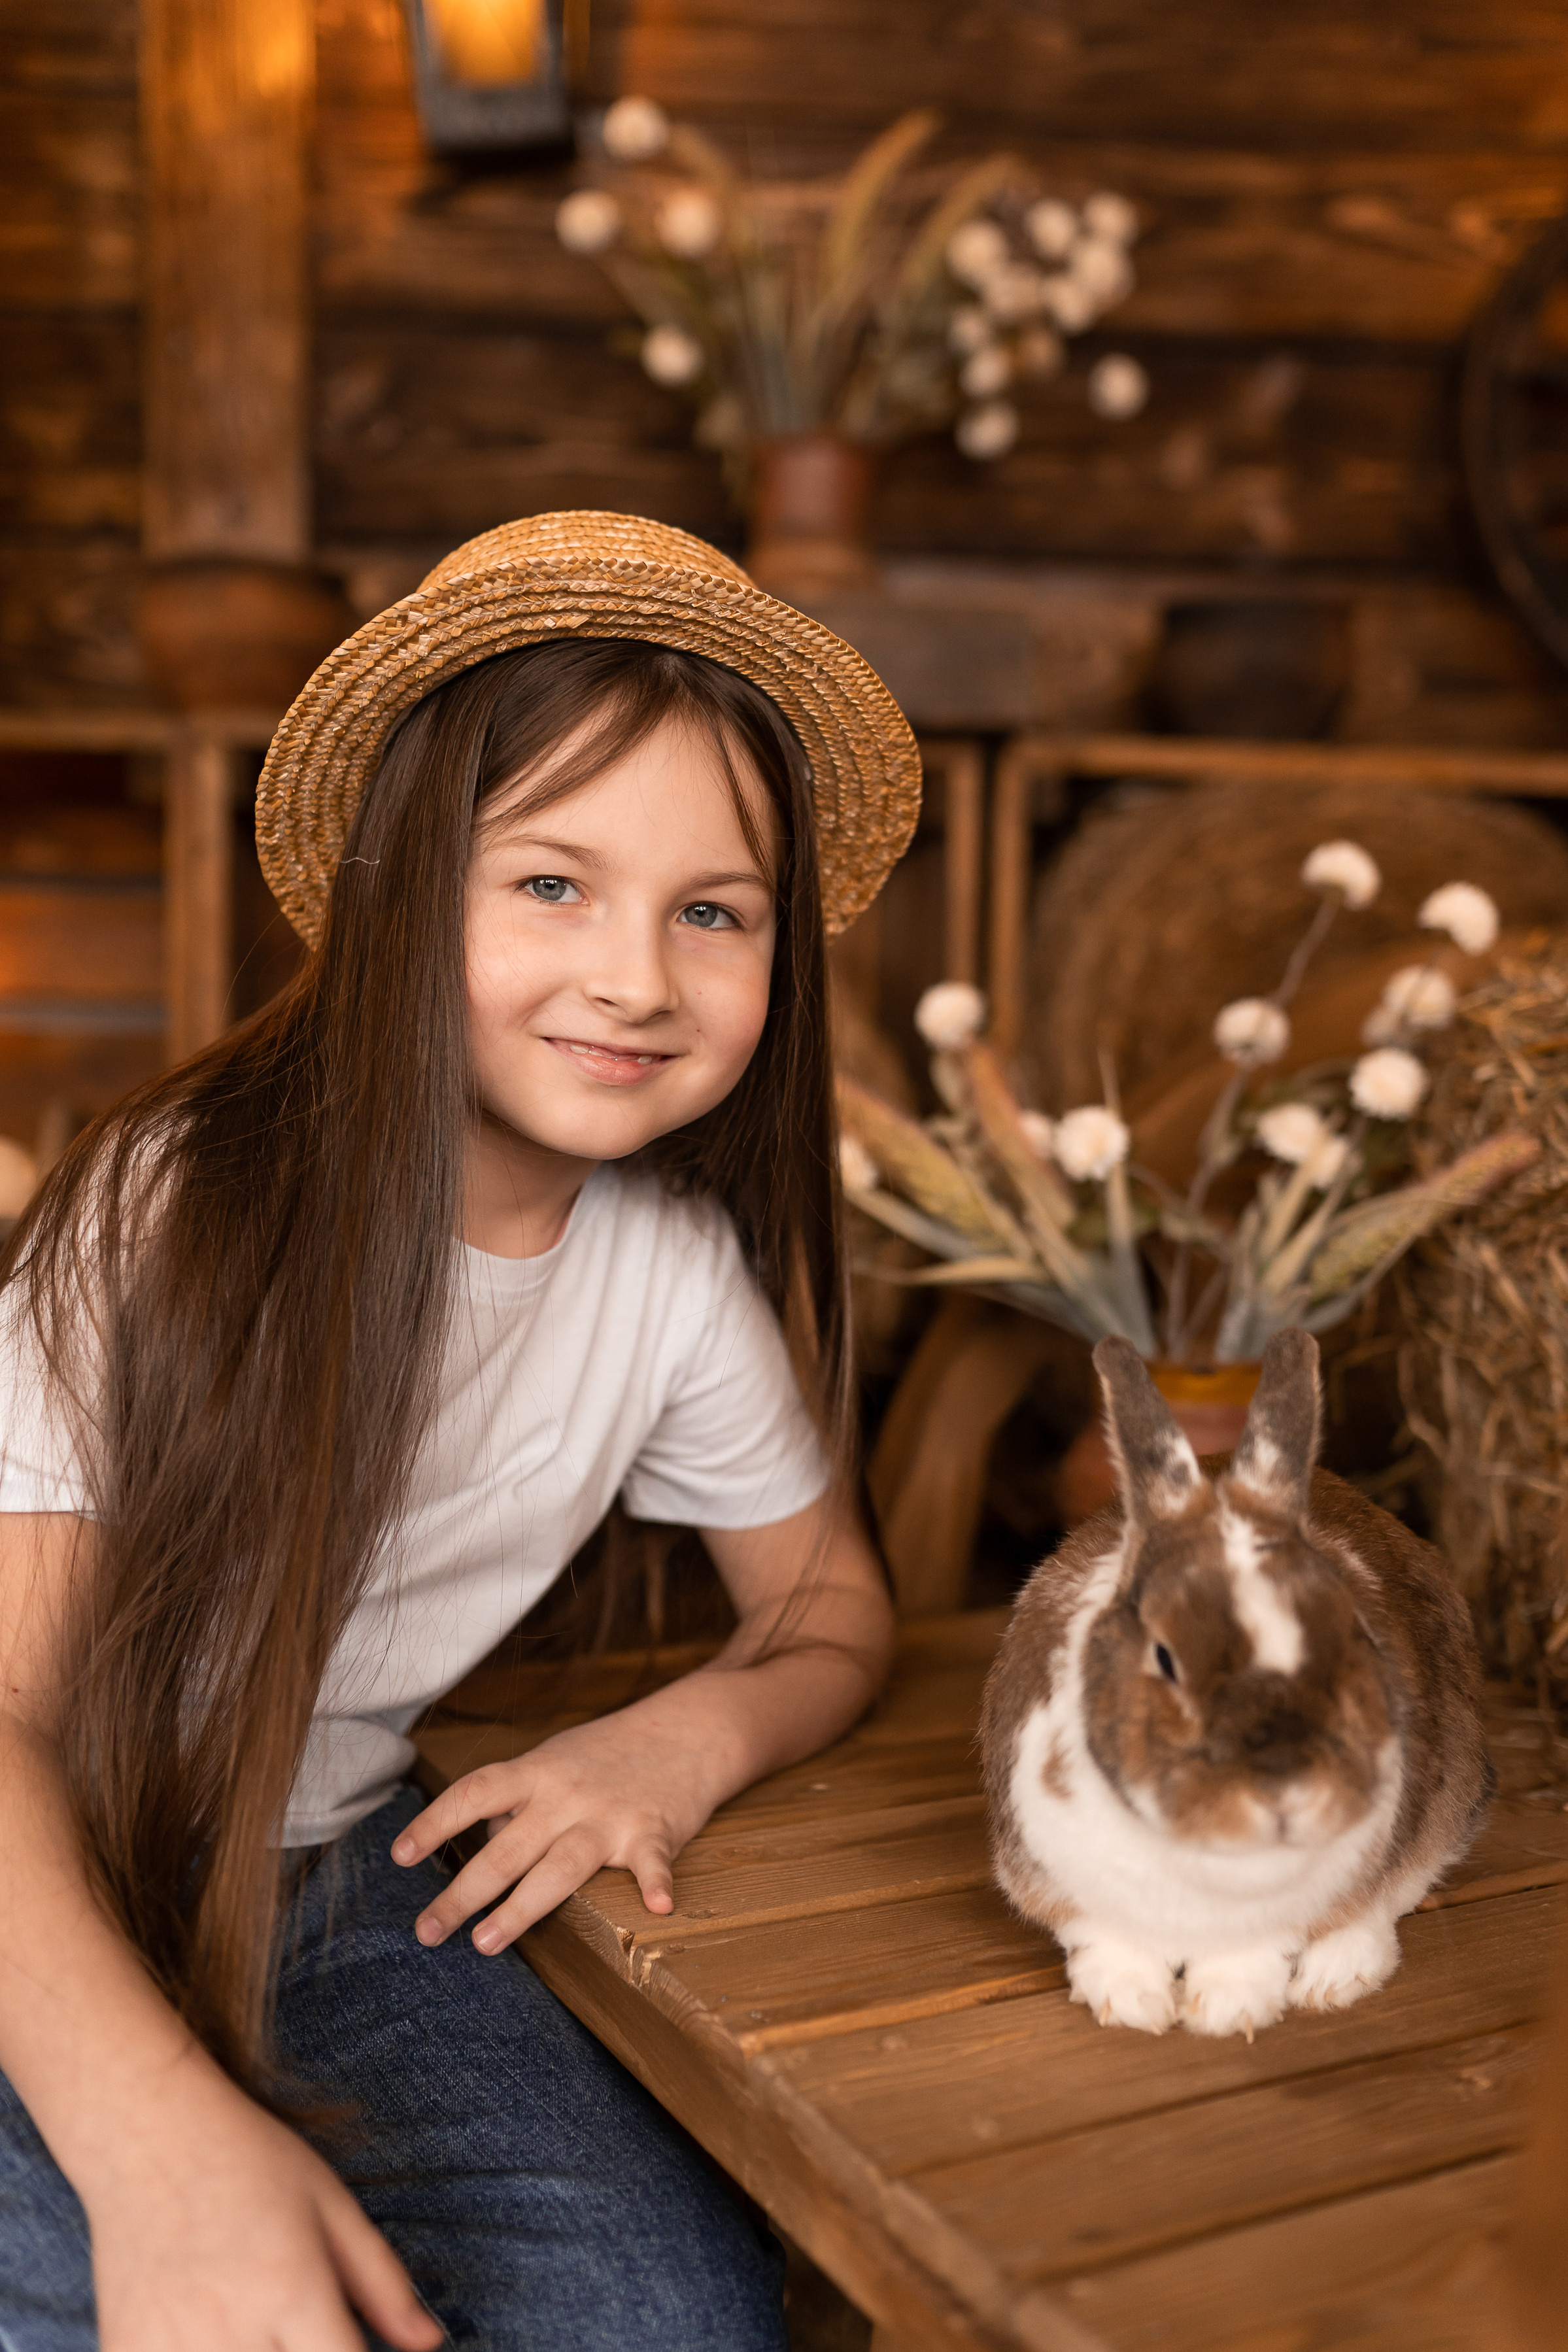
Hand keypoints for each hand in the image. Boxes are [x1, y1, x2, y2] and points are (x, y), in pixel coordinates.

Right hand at [89, 2067, 441, 2351]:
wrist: (144, 2133)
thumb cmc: (248, 2160)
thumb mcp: (329, 2204)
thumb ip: (382, 2281)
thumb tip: (430, 2343)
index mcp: (291, 2291)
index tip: (350, 2347)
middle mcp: (232, 2331)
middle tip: (300, 2328)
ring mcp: (171, 2350)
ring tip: (261, 2327)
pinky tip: (209, 2332)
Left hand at [392, 1708, 722, 1953]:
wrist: (686, 1730)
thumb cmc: (611, 1751)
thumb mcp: (555, 1759)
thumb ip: (518, 1798)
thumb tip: (481, 1837)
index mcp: (538, 1772)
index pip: (474, 1793)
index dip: (435, 1823)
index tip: (400, 1856)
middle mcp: (568, 1794)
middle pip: (507, 1847)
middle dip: (463, 1892)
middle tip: (428, 1930)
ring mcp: (611, 1815)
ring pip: (561, 1866)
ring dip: (523, 1906)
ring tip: (486, 1942)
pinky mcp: (656, 1832)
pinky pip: (654, 1862)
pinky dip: (657, 1883)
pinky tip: (658, 1907)